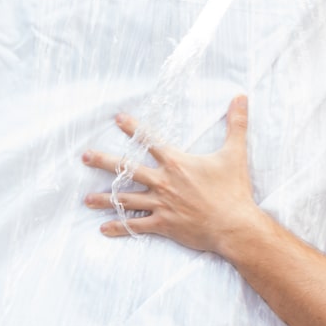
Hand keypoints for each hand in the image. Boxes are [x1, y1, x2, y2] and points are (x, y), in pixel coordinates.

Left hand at [81, 94, 261, 258]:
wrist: (235, 226)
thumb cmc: (234, 190)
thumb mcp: (235, 154)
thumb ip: (236, 124)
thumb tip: (241, 96)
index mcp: (176, 163)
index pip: (150, 140)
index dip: (133, 128)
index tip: (117, 119)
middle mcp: (163, 182)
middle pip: (127, 169)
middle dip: (103, 161)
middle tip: (84, 156)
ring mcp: (161, 204)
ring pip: (126, 200)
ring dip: (104, 199)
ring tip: (86, 199)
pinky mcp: (163, 224)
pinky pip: (136, 225)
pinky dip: (119, 227)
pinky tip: (103, 228)